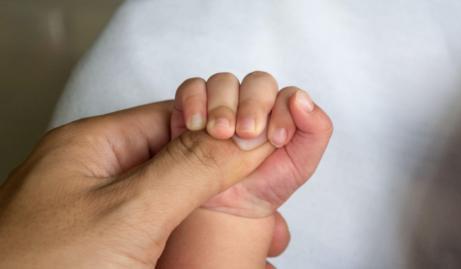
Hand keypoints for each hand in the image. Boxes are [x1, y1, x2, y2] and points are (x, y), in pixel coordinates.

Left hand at [0, 101, 274, 268]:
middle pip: (182, 158)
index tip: (264, 143)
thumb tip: (244, 138)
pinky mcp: (115, 249)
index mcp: (95, 147)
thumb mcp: (128, 211)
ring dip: (221, 215)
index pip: (177, 116)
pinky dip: (201, 242)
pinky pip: (170, 233)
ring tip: (262, 235)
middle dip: (229, 176)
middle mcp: (101, 176)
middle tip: (267, 200)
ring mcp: (107, 215)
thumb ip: (190, 166)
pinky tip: (227, 254)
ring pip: (181, 200)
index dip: (225, 127)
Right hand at [170, 71, 332, 216]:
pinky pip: (192, 88)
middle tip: (246, 134)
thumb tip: (301, 98)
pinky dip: (194, 101)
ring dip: (223, 105)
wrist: (229, 209)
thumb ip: (315, 131)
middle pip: (257, 82)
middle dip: (253, 106)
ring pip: (224, 82)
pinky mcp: (192, 107)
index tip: (276, 141)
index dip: (283, 113)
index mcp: (281, 111)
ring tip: (220, 133)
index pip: (287, 95)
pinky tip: (196, 125)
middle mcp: (252, 102)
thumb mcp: (300, 164)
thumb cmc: (266, 183)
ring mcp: (222, 102)